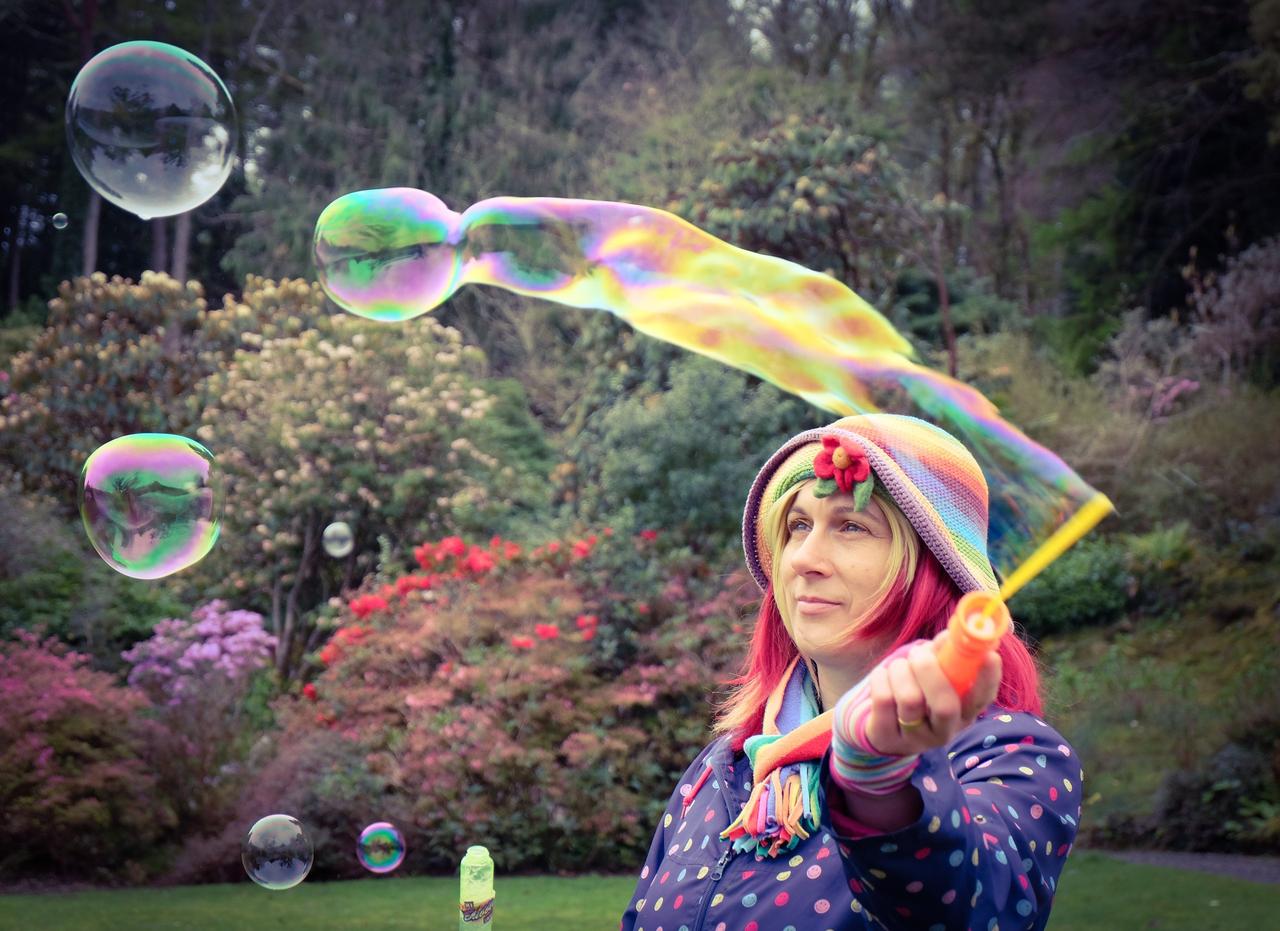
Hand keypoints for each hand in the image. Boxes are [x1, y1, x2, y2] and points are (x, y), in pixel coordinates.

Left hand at [862, 629, 1000, 756]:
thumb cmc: (917, 692)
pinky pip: (883, 698)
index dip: (988, 678)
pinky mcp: (886, 736)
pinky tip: (884, 677)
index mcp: (963, 714)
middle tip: (919, 654)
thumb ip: (946, 655)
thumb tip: (952, 634)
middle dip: (930, 671)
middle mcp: (944, 732)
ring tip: (899, 666)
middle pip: (945, 706)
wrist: (884, 726)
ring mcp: (915, 738)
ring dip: (901, 670)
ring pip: (910, 699)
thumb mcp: (935, 676)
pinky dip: (881, 677)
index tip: (990, 655)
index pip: (982, 700)